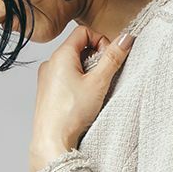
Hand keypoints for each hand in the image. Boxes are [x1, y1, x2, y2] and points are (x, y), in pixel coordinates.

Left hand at [27, 25, 135, 171]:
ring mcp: (46, 78)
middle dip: (95, 58)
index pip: (83, 31)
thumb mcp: (98, 83)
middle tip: (102, 78)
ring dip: (87, 72)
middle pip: (78, 47)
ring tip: (92, 91)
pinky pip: (65, 78)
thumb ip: (113, 58)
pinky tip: (82, 100)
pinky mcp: (47, 92)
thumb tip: (126, 38)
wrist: (52, 140)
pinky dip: (77, 83)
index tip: (107, 60)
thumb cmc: (71, 114)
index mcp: (60, 55)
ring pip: (72, 64)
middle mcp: (50, 63)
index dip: (101, 41)